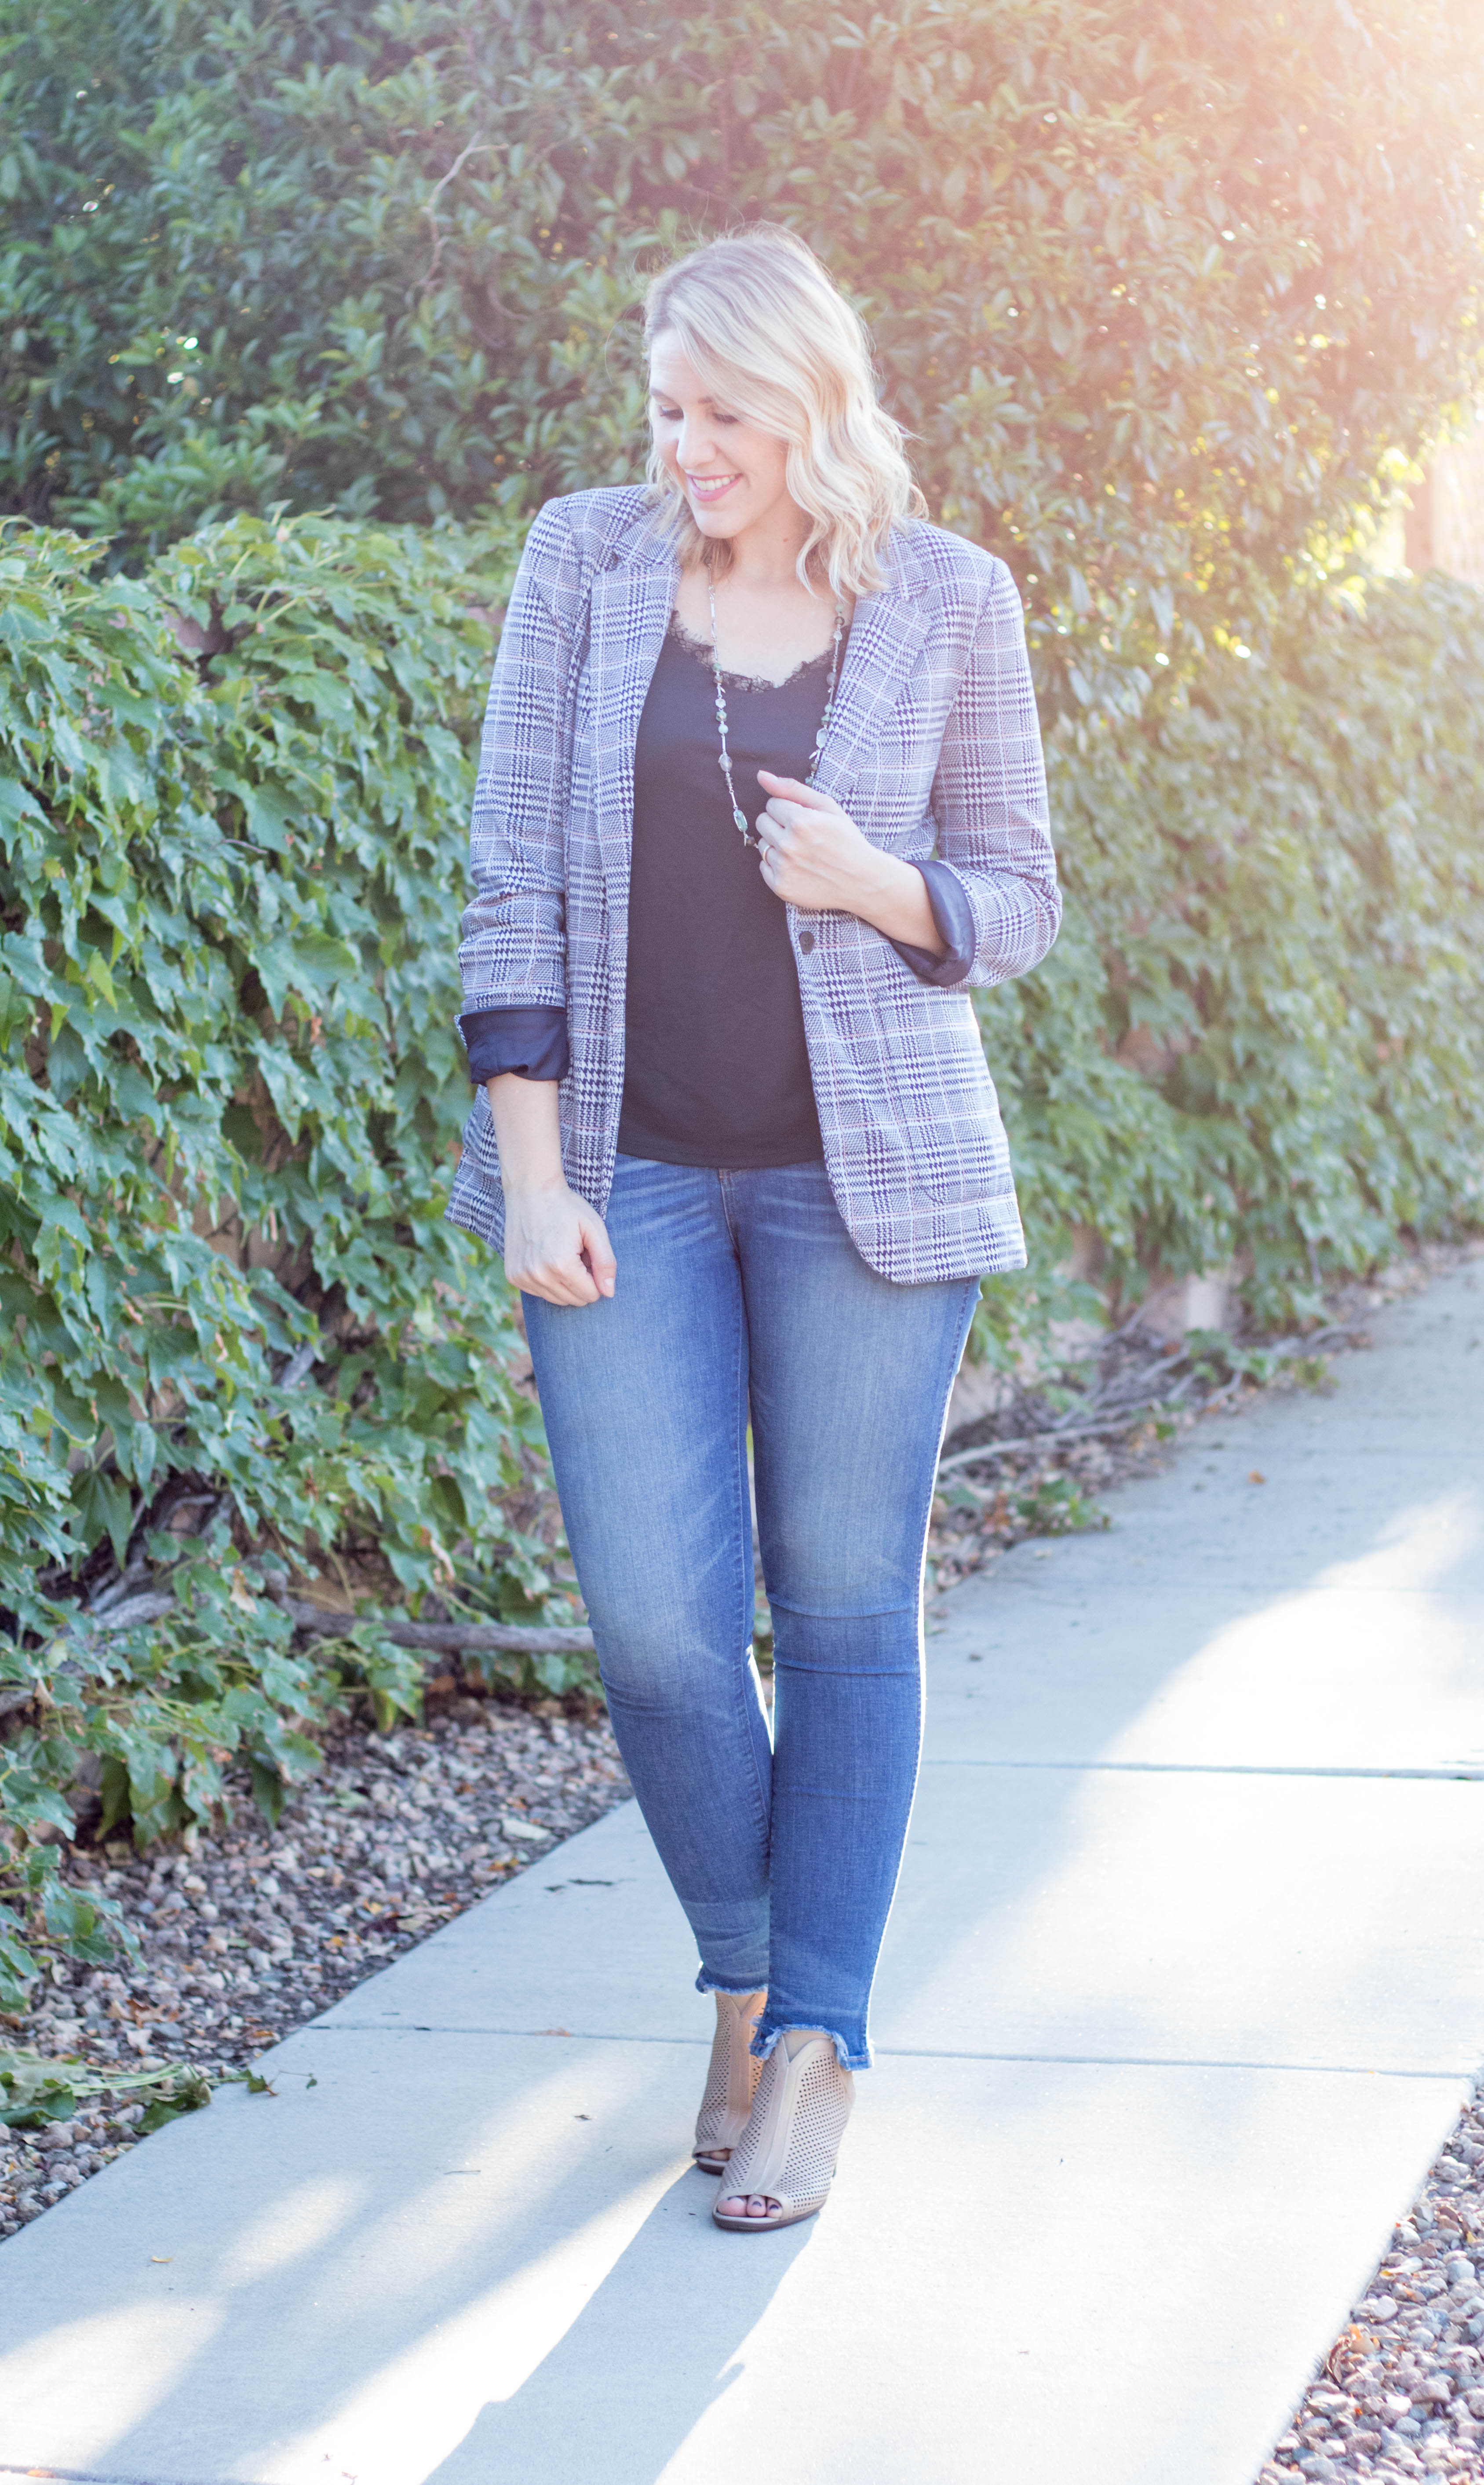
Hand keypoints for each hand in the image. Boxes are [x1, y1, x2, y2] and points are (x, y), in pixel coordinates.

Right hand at [503, 1178, 615, 1307]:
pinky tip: (545, 1257)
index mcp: (561, 1265)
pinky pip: (540, 1293)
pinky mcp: (513, 1276)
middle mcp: (539, 1276)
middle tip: (575, 1252)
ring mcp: (522, 1278)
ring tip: (561, 1253)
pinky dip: (548, 1281)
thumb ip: (605, 1263)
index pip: (591, 1294)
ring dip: (565, 1282)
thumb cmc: (566, 1207)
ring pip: (558, 1300)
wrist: (529, 1191)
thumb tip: (609, 1293)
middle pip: (575, 1300)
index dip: (595, 1276)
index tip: (587, 1254)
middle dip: (581, 1280)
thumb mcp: (594, 1229)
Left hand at [754, 772, 887, 914]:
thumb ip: (792, 788)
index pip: (771, 804)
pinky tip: (797, 866)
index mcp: (800, 821)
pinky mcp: (781, 887)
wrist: (862, 881)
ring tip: (801, 851)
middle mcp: (788, 845)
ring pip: (762, 845)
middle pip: (762, 822)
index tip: (803, 819)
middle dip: (778, 824)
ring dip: (777, 845)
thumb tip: (761, 776)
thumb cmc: (847, 840)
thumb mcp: (828, 807)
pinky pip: (763, 867)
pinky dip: (777, 865)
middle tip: (801, 834)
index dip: (788, 809)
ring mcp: (784, 868)